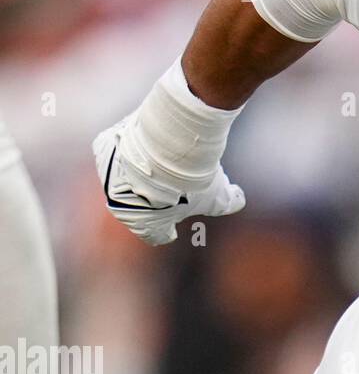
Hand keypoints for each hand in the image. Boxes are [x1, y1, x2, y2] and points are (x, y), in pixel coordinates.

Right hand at [93, 113, 243, 245]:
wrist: (170, 145)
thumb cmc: (194, 178)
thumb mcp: (218, 196)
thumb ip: (229, 202)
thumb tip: (239, 199)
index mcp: (144, 225)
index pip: (155, 235)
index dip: (165, 231)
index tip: (171, 229)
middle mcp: (119, 206)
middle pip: (138, 204)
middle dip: (154, 197)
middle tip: (172, 184)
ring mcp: (108, 177)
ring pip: (125, 175)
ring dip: (139, 170)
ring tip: (161, 156)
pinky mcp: (104, 150)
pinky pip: (117, 150)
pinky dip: (130, 146)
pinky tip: (147, 139)